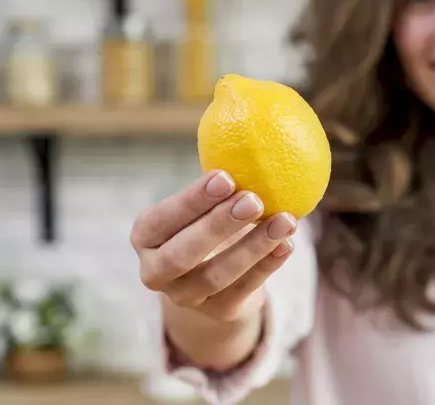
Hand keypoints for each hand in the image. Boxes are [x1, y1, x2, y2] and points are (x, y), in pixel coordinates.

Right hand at [131, 170, 295, 322]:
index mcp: (146, 236)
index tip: (225, 177)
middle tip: (253, 199)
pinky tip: (287, 243)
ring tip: (284, 220)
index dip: (191, 201)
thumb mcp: (204, 204)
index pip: (161, 220)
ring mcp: (186, 297)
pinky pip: (244, 291)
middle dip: (218, 225)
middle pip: (182, 254)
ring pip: (217, 275)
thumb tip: (245, 123)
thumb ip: (218, 179)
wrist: (216, 280)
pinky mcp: (219, 312)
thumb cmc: (209, 224)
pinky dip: (268, 266)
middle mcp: (156, 271)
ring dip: (253, 246)